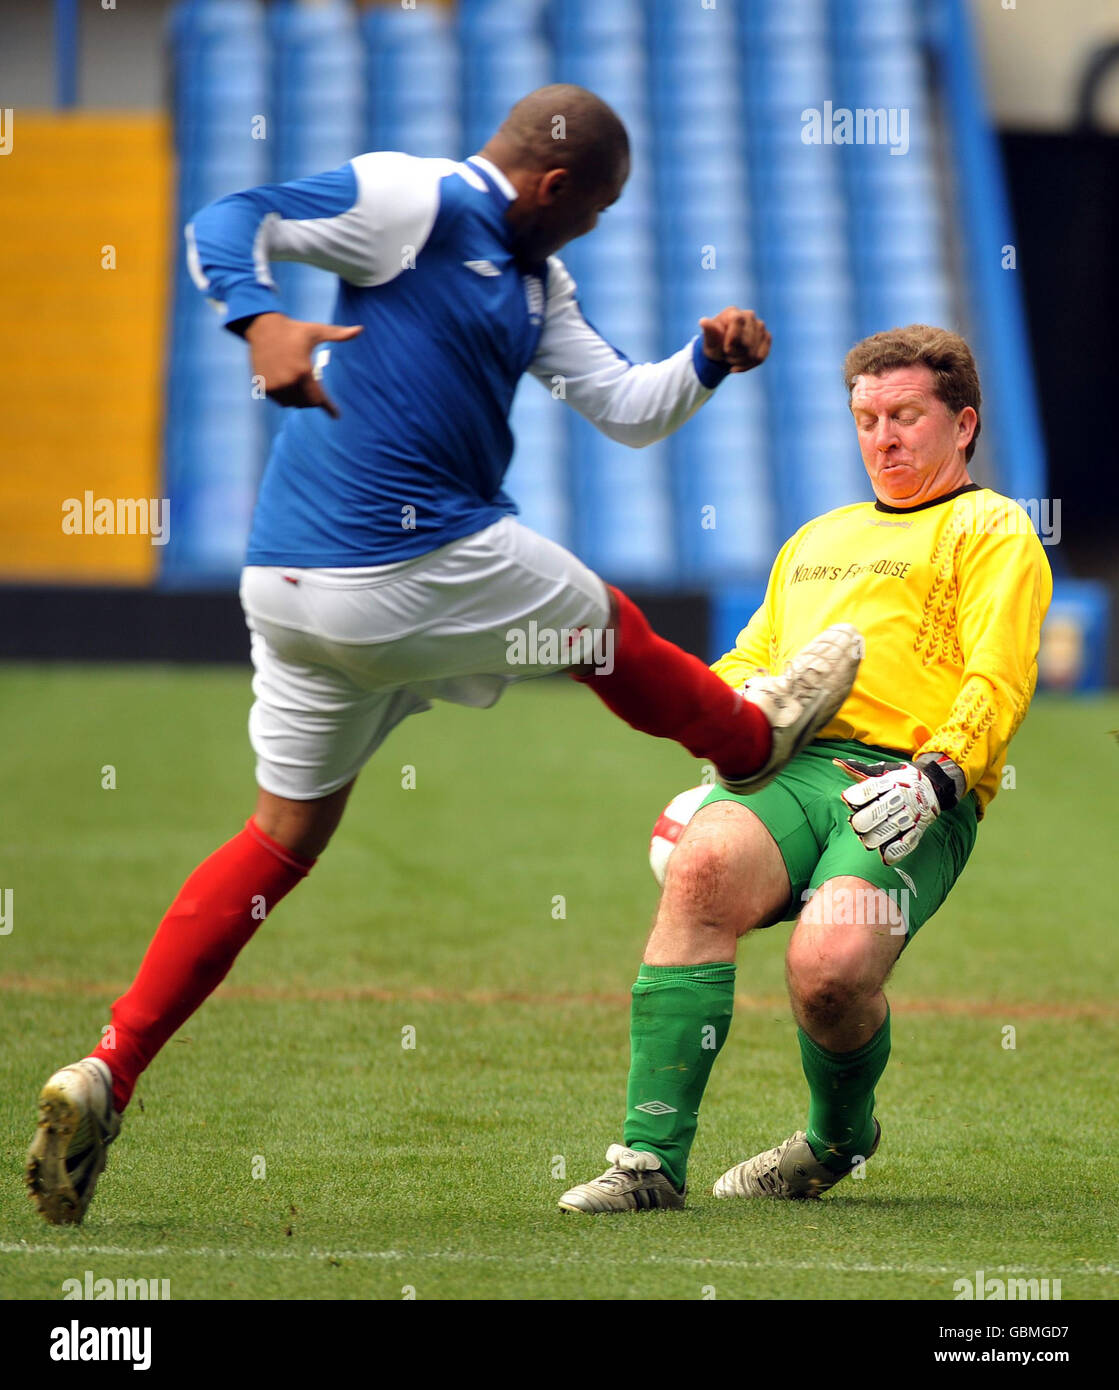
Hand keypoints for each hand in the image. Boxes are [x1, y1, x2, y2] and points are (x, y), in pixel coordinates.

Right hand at [244, 313, 362, 417]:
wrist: (262, 327)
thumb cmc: (294, 330)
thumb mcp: (316, 331)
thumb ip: (338, 334)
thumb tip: (360, 329)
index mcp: (303, 370)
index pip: (319, 398)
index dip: (329, 408)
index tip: (336, 415)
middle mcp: (288, 381)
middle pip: (307, 403)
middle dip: (314, 399)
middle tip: (314, 387)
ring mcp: (275, 386)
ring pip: (294, 404)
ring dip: (301, 398)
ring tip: (300, 382)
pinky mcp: (265, 387)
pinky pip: (281, 401)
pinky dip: (288, 396)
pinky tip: (288, 383)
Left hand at [698, 307, 770, 373]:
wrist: (721, 352)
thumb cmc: (714, 343)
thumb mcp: (709, 340)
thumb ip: (709, 331)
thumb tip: (703, 322)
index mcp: (733, 312)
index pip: (738, 321)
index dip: (732, 338)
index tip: (725, 347)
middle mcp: (749, 316)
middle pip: (747, 343)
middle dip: (735, 354)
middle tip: (726, 353)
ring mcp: (760, 326)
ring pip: (754, 353)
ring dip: (740, 361)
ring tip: (732, 358)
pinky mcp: (766, 337)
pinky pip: (760, 357)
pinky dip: (748, 365)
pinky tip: (739, 366)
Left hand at [836, 759, 939, 864]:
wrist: (933, 785)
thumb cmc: (899, 778)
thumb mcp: (882, 770)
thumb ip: (858, 770)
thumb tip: (836, 763)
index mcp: (891, 781)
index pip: (873, 787)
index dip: (859, 794)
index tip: (847, 798)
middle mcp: (902, 797)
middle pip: (883, 809)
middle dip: (867, 819)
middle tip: (856, 825)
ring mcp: (911, 814)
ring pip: (893, 827)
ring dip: (879, 837)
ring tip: (867, 842)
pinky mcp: (918, 828)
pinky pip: (908, 841)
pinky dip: (897, 850)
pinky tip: (886, 857)